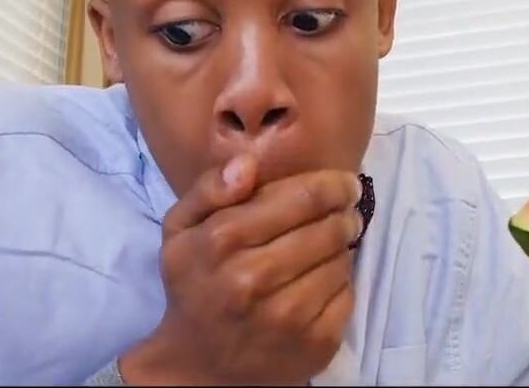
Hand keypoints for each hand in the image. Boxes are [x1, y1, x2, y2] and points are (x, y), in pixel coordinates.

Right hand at [120, 155, 362, 385]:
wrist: (198, 366)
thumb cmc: (194, 285)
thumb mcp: (180, 230)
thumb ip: (209, 189)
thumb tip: (248, 162)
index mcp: (221, 241)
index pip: (300, 197)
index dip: (331, 185)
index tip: (343, 183)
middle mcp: (253, 278)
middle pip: (328, 227)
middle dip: (343, 214)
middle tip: (343, 212)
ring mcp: (287, 315)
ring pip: (341, 259)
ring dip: (341, 248)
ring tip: (327, 247)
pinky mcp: (314, 343)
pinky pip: (347, 294)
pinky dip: (340, 282)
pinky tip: (321, 281)